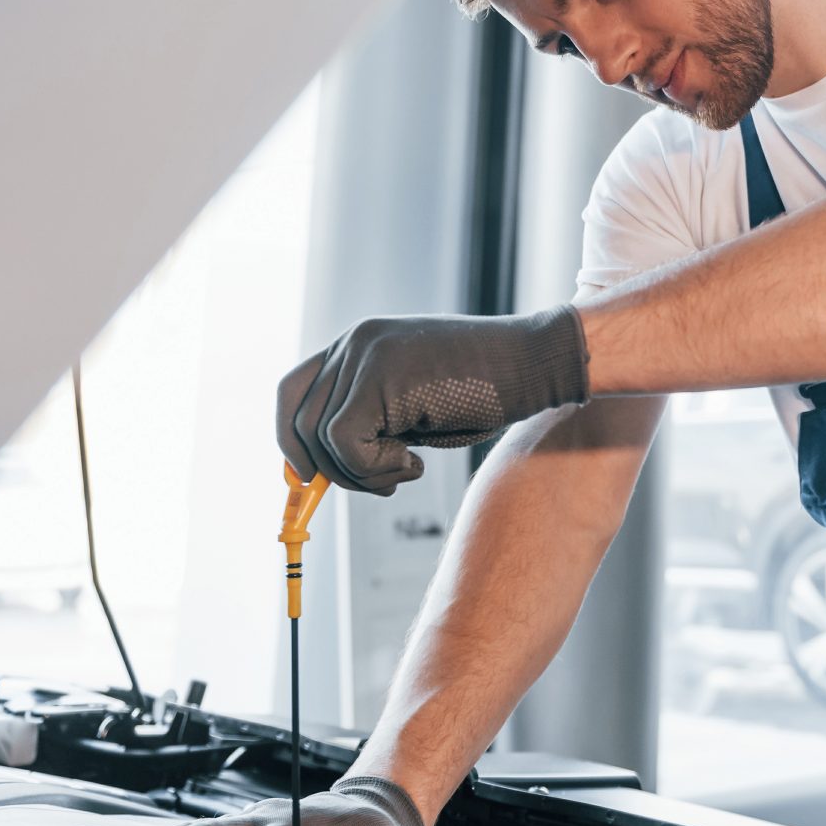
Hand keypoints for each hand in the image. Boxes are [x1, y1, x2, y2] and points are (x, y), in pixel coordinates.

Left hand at [277, 308, 587, 493]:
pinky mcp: (380, 377)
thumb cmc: (485, 390)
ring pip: (319, 437)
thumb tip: (320, 471)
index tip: (309, 478)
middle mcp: (354, 343)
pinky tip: (415, 465)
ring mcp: (365, 355)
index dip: (291, 441)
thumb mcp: (413, 407)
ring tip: (406, 471)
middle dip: (329, 469)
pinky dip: (373, 469)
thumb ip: (370, 425)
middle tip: (381, 482)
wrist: (534, 364)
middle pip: (297, 419)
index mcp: (358, 344)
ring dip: (359, 473)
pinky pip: (345, 443)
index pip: (292, 393)